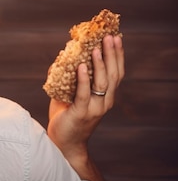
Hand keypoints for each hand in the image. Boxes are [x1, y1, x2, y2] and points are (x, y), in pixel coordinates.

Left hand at [47, 35, 124, 167]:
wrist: (63, 143)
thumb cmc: (66, 117)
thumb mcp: (68, 94)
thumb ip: (68, 78)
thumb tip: (62, 57)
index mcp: (105, 96)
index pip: (117, 73)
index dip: (117, 55)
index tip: (116, 37)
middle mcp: (105, 102)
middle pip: (113, 75)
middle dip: (112, 54)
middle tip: (109, 37)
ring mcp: (95, 108)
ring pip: (102, 83)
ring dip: (100, 64)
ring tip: (96, 48)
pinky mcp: (82, 113)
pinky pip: (84, 94)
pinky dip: (84, 79)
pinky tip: (82, 66)